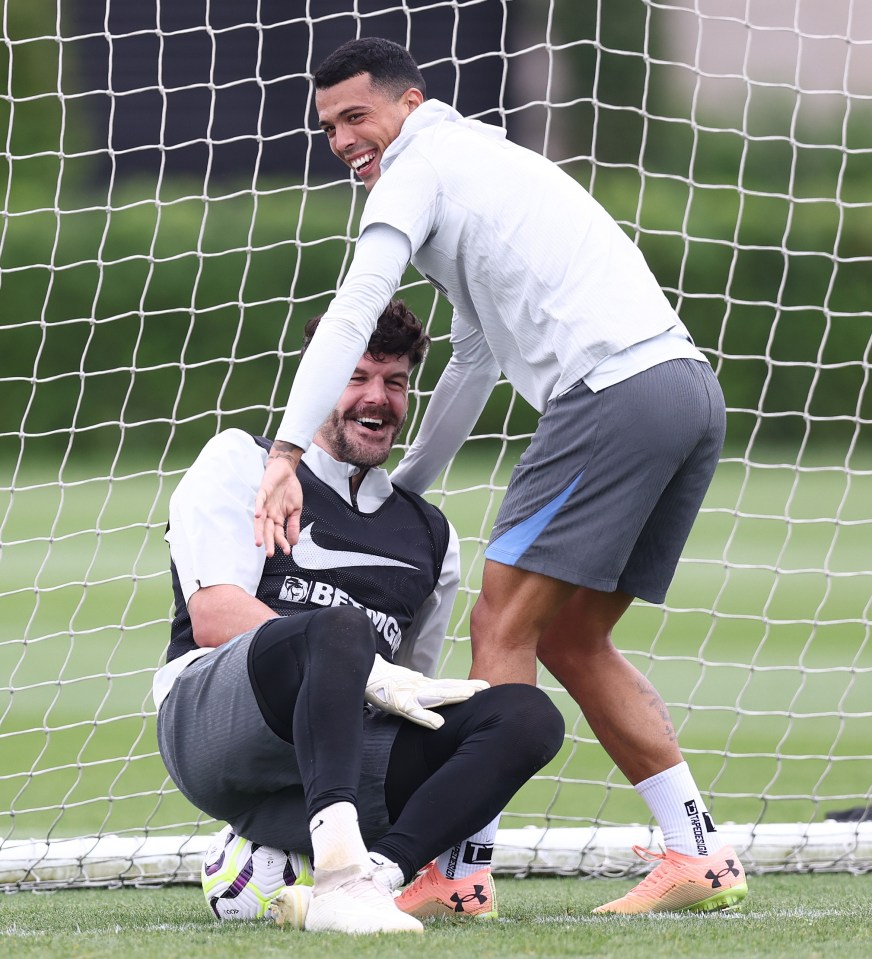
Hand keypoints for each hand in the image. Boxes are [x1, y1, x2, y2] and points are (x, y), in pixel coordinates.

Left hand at [254, 446, 303, 555]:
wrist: (286, 471)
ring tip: (259, 542)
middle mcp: (269, 513)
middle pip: (267, 530)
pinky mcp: (263, 493)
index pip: (278, 533)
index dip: (282, 542)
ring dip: (259, 531)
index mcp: (278, 518)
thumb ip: (294, 525)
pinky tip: (258, 516)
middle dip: (268, 542)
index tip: (287, 552)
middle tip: (269, 553)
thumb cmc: (290, 489)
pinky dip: (258, 509)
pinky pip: (259, 502)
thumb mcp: (296, 509)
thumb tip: (294, 541)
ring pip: (260, 521)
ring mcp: (265, 504)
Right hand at [364, 654, 489, 729]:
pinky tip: (438, 724)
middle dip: (466, 688)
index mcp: (421, 686)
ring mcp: (409, 694)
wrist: (360, 671)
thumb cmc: (382, 682)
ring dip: (452, 695)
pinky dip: (425, 718)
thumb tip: (430, 684)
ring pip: (434, 695)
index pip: (447, 685)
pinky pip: (413, 712)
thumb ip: (418, 688)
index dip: (465, 685)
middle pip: (446, 688)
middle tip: (485, 688)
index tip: (484, 686)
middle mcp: (418, 688)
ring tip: (469, 695)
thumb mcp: (403, 686)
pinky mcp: (396, 704)